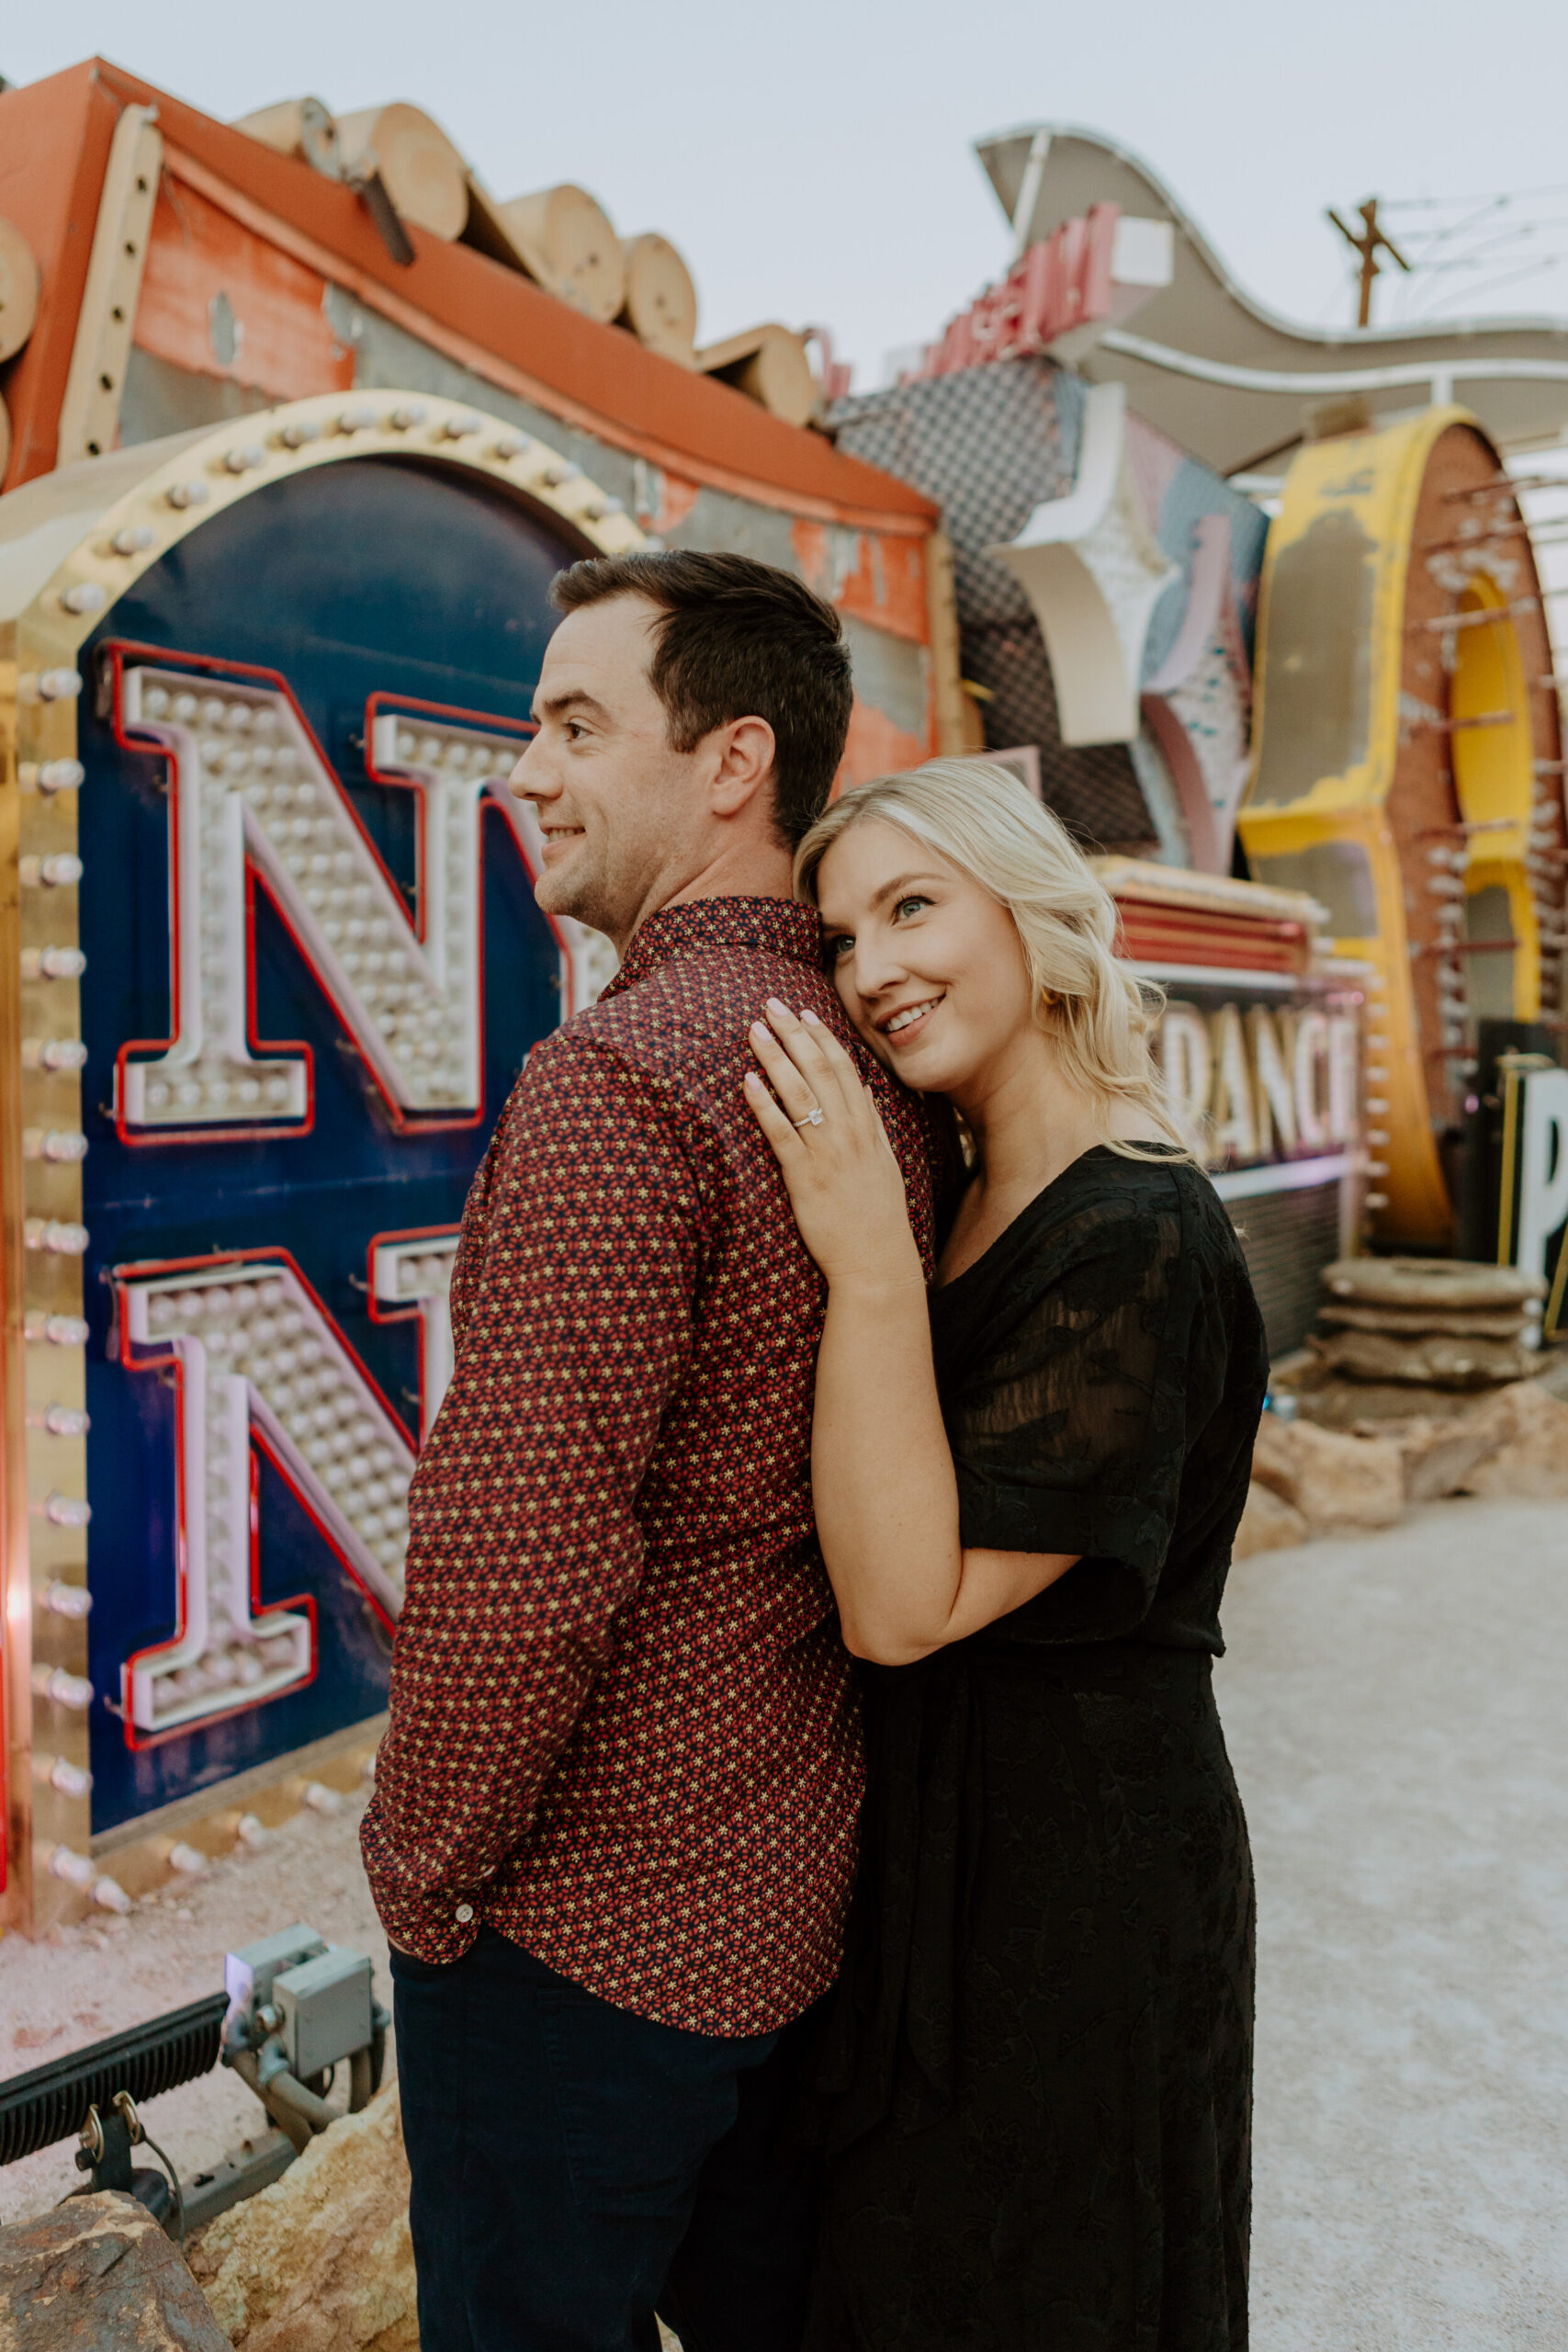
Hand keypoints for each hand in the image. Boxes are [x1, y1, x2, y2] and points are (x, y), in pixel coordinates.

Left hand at [743, 1000, 924, 1295]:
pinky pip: (780, 1132)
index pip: (845, 1069)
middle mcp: (849, 1133)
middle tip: (771, 1004)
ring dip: (775, 1057)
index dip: (823, 1038)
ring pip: (799, 1093)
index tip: (806, 1013)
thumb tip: (865, 1094)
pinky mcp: (804, 1176)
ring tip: (755, 1030)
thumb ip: (874, 1126)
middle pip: (819, 1070)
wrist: (877, 1261)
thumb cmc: (878, 1217)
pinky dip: (764, 1104)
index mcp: (867, 1127)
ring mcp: (827, 1152)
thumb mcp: (885, 1164)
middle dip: (794, 1034)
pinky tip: (748, 1080)